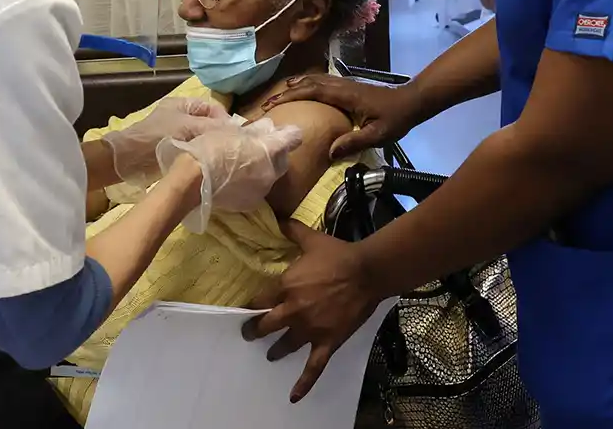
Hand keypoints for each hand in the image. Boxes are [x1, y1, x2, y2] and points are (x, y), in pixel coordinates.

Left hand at [101, 97, 230, 184]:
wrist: (127, 160)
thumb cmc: (156, 137)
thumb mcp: (187, 128)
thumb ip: (212, 128)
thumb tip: (237, 131)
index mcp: (183, 104)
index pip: (213, 108)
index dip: (225, 119)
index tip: (235, 136)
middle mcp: (181, 116)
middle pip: (208, 124)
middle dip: (219, 134)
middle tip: (230, 148)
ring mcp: (176, 134)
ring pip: (202, 138)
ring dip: (210, 146)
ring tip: (221, 157)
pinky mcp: (173, 150)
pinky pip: (194, 150)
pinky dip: (201, 155)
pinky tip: (209, 164)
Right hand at [155, 118, 303, 231]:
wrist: (193, 179)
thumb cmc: (210, 147)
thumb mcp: (231, 130)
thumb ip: (253, 131)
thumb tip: (267, 128)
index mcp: (269, 150)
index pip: (292, 139)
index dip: (288, 133)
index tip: (281, 131)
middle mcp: (272, 172)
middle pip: (283, 160)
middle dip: (276, 152)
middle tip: (259, 145)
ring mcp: (262, 190)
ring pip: (270, 176)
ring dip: (263, 168)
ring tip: (244, 163)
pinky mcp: (250, 203)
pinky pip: (257, 189)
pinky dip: (251, 182)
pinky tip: (236, 178)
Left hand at [243, 220, 381, 402]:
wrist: (366, 272)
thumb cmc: (338, 255)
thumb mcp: (312, 239)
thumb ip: (291, 230)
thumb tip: (277, 216)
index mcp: (286, 287)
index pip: (259, 302)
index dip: (251, 307)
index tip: (245, 310)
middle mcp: (293, 311)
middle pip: (265, 326)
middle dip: (254, 330)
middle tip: (249, 333)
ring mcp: (310, 330)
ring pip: (285, 346)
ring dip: (275, 351)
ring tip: (271, 354)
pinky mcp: (327, 343)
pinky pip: (313, 367)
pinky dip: (303, 383)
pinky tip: (293, 396)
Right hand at [262, 75, 425, 159]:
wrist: (412, 101)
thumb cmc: (396, 119)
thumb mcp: (378, 135)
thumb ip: (355, 142)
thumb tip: (330, 152)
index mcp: (346, 95)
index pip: (312, 91)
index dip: (291, 96)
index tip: (273, 104)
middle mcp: (342, 86)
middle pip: (309, 83)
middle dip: (287, 91)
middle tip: (268, 103)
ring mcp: (345, 84)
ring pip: (315, 80)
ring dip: (296, 86)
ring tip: (279, 97)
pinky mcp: (348, 87)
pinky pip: (322, 83)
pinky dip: (307, 86)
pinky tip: (303, 93)